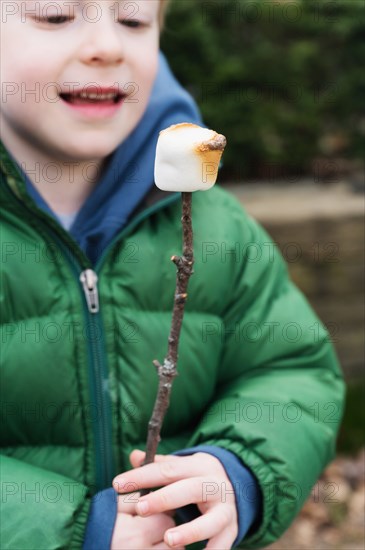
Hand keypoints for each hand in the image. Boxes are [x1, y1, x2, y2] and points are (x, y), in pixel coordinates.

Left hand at [113, 450, 237, 548]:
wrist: (240, 483)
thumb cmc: (198, 477)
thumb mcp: (182, 466)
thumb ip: (159, 464)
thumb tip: (134, 456)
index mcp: (197, 466)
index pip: (167, 469)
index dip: (142, 476)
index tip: (117, 484)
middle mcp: (213, 485)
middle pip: (189, 490)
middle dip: (164, 498)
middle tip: (140, 508)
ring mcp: (225, 508)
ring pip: (210, 520)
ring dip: (190, 531)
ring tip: (169, 540)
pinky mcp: (232, 528)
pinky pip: (223, 544)